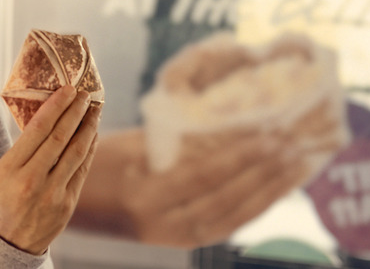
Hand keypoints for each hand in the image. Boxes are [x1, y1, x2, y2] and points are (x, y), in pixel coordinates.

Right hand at [0, 85, 100, 254]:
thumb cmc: (5, 198)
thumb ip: (23, 148)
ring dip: (88, 127)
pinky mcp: (68, 203)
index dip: (56, 107)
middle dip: (75, 112)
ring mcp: (52, 193)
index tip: (67, 90)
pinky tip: (92, 134)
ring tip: (94, 110)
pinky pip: (82, 169)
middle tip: (85, 94)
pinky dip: (90, 148)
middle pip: (59, 138)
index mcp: (10, 168)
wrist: (11, 240)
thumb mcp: (2, 171)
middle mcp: (32, 180)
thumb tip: (50, 115)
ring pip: (76, 152)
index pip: (37, 130)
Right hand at [72, 126, 310, 247]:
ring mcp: (170, 238)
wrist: (74, 208)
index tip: (271, 136)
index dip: (240, 157)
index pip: (203, 176)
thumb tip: (228, 128)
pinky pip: (224, 226)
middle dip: (263, 174)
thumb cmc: (93, 166)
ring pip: (231, 218)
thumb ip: (174, 142)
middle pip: (225, 201)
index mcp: (143, 197)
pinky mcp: (178, 241)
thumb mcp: (128, 146)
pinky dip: (252, 208)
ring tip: (295, 169)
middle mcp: (160, 225)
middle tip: (293, 148)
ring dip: (267, 194)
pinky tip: (272, 190)